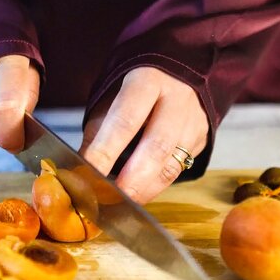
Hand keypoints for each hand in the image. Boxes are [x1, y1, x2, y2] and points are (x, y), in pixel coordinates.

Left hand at [79, 67, 208, 203]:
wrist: (176, 74)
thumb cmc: (135, 90)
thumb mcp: (112, 100)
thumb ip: (97, 134)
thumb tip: (78, 172)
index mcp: (147, 81)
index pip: (126, 119)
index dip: (106, 150)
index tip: (88, 174)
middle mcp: (177, 100)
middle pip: (157, 145)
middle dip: (131, 179)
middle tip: (109, 199)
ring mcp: (194, 122)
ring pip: (171, 164)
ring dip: (144, 190)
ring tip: (120, 205)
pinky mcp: (201, 140)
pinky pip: (178, 171)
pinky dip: (154, 188)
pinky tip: (137, 197)